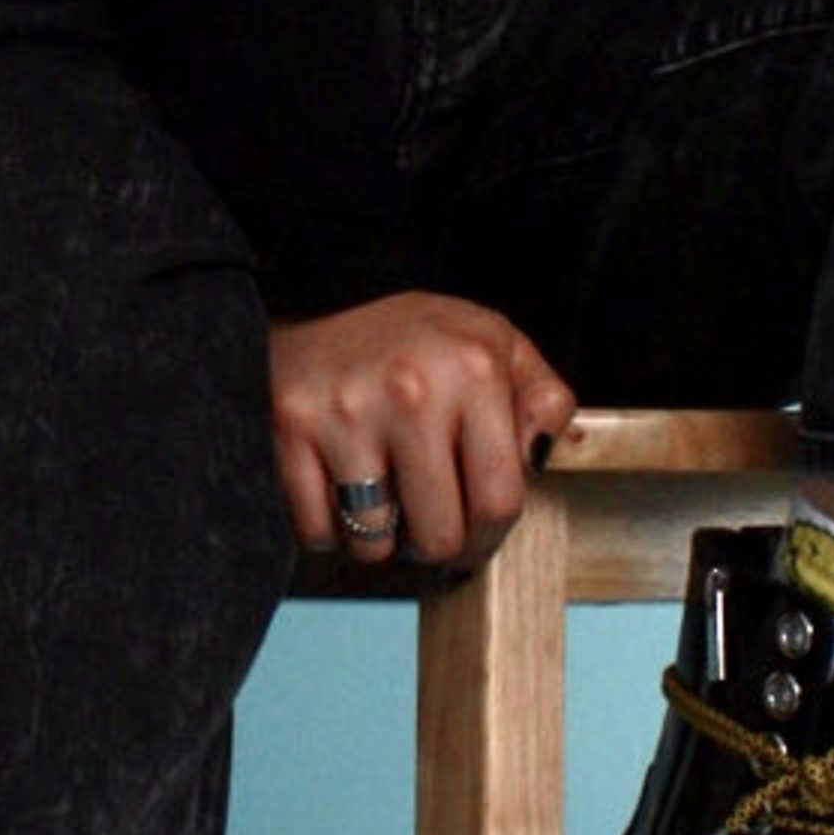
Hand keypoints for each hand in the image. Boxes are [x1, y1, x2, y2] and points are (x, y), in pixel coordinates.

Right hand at [266, 290, 575, 567]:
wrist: (326, 292)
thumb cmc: (421, 336)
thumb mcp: (500, 345)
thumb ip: (543, 401)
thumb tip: (537, 461)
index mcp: (475, 370)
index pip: (498, 503)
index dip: (490, 534)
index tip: (474, 531)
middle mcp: (412, 390)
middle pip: (437, 537)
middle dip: (435, 541)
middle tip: (425, 516)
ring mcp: (345, 411)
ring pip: (373, 543)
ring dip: (378, 537)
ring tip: (382, 497)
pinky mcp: (290, 426)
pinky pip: (316, 529)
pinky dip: (328, 527)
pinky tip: (340, 488)